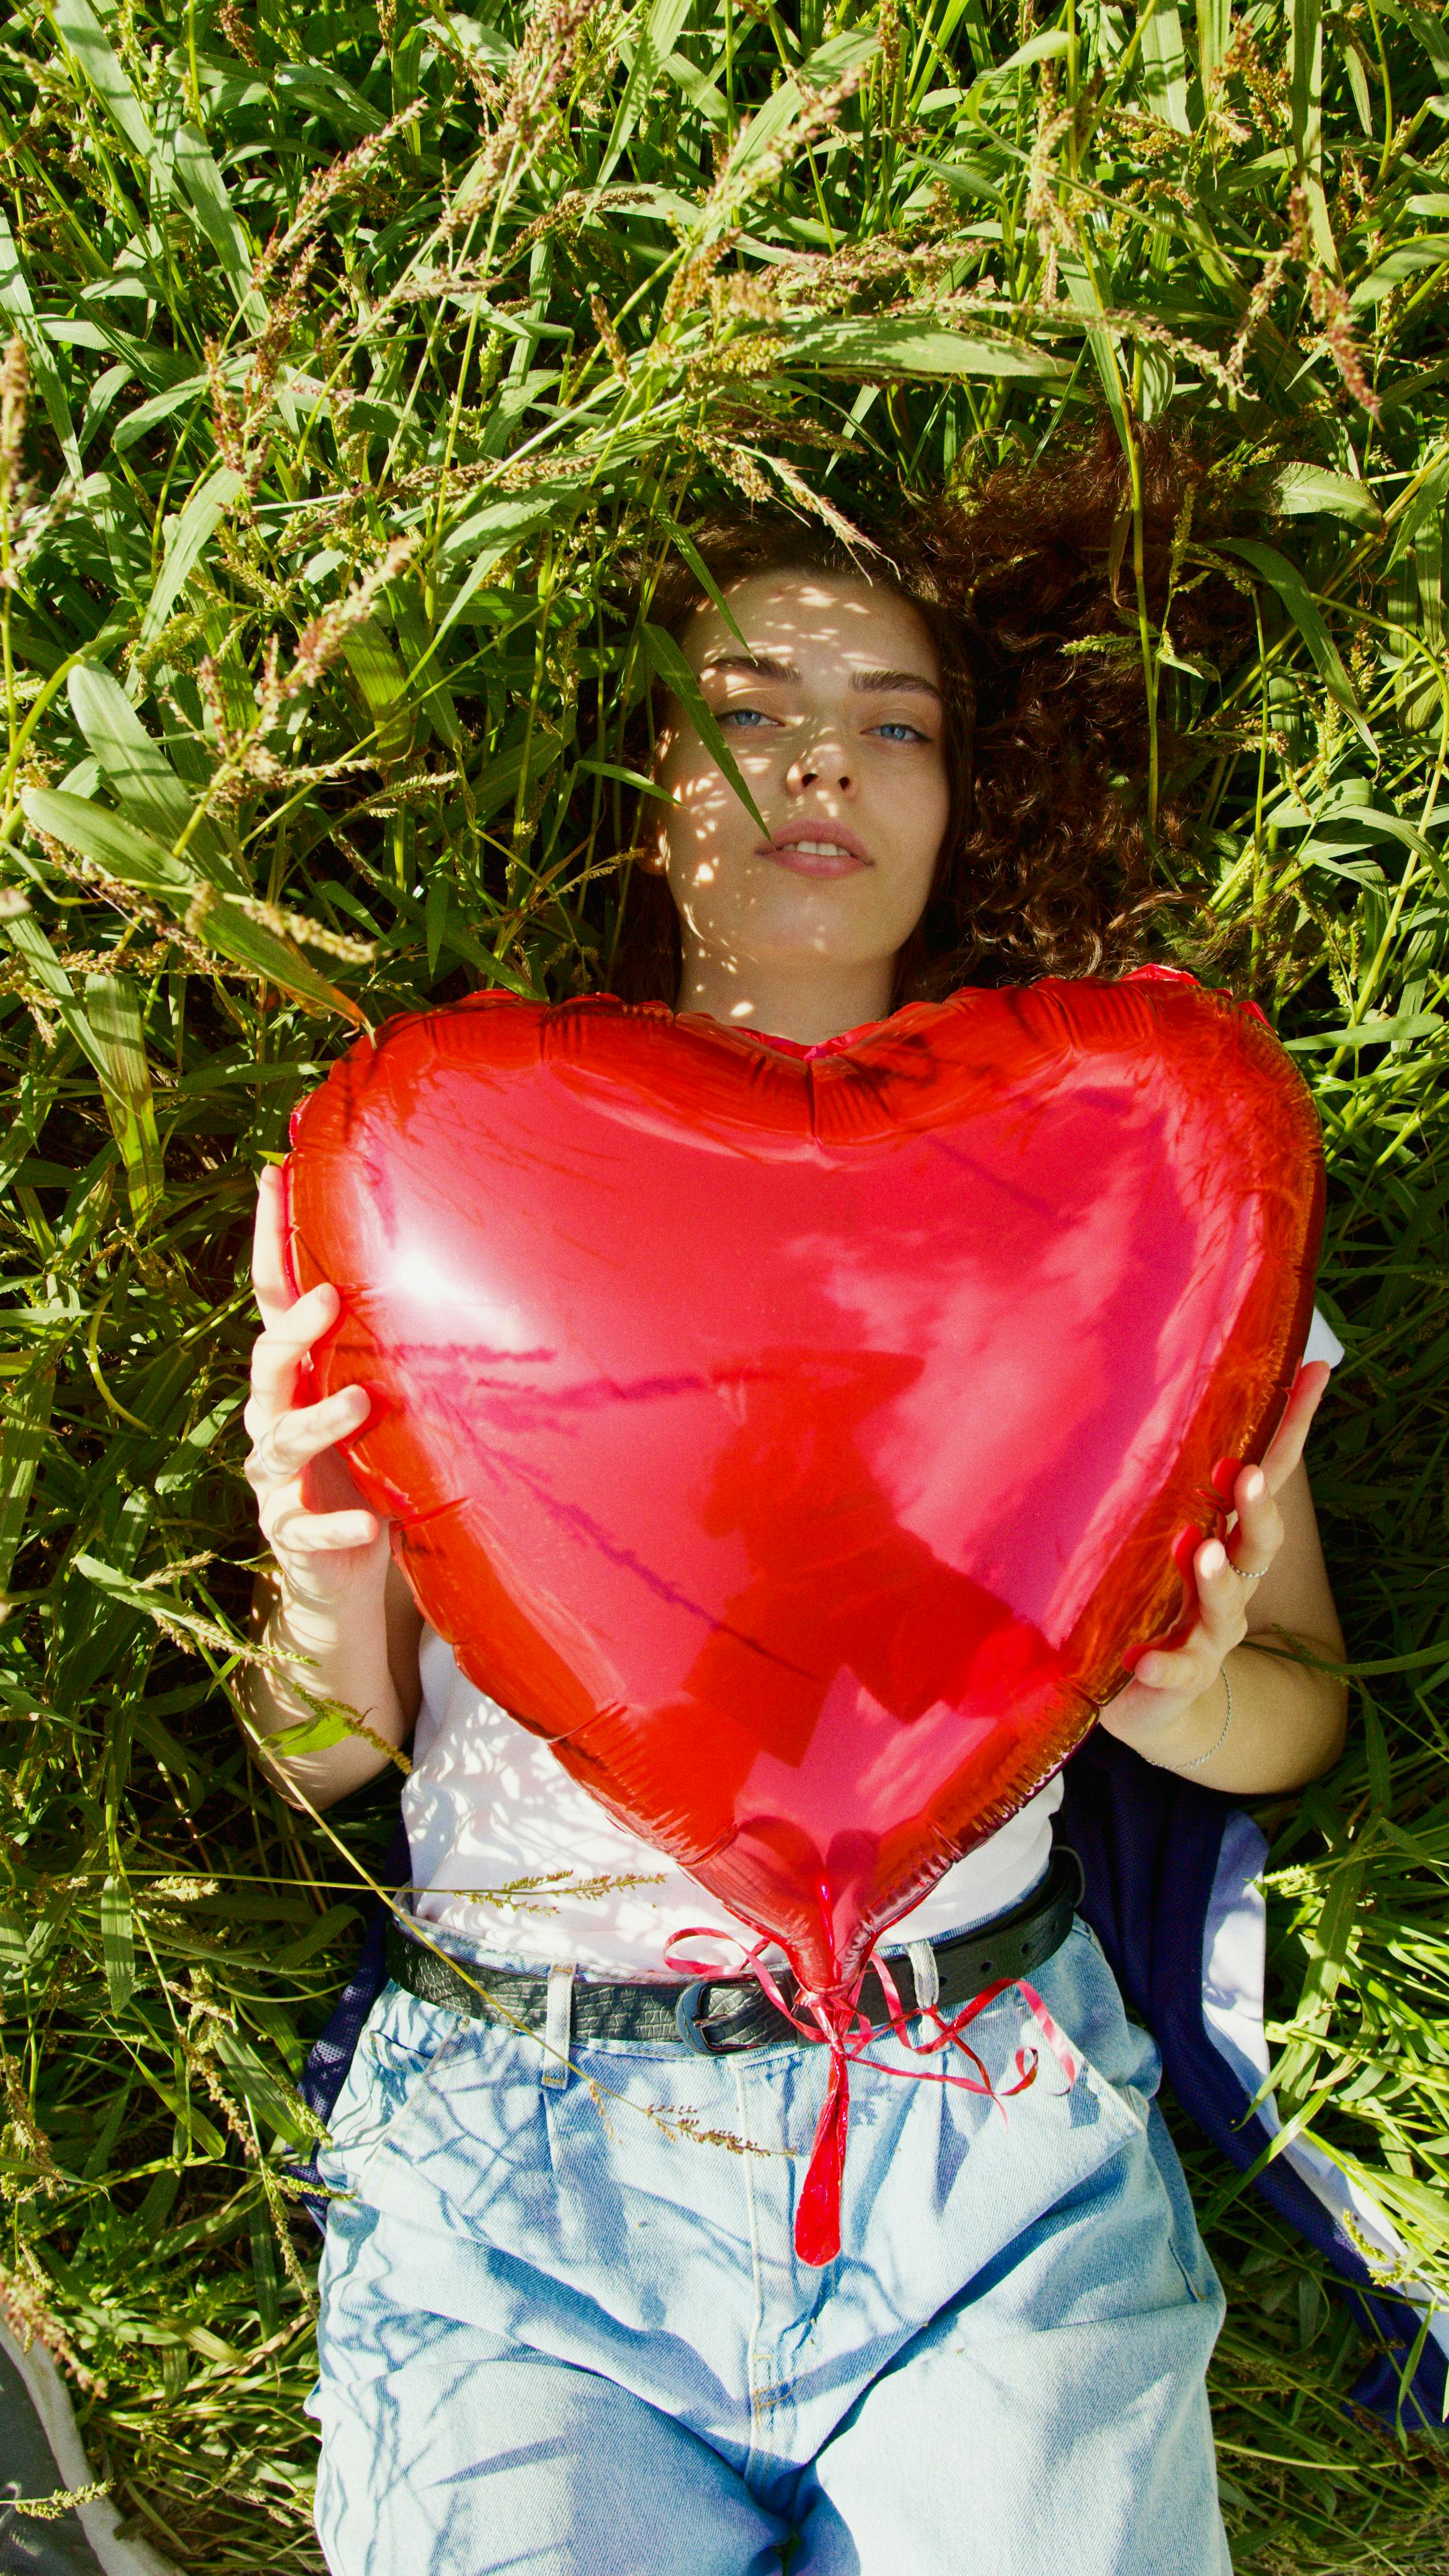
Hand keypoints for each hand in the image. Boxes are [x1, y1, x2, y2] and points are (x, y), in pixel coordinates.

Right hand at [244, 1163, 388, 1616]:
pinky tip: (368, 1524)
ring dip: (317, 1421)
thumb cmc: (365, 1465)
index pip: (272, 1299)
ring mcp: (276, 1478)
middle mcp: (272, 1417)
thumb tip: (449, 1262)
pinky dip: (338, 1524)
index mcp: (295, 1376)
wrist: (341, 1567)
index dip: (268, 1241)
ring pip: (280, 1440)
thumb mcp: (375, 1398)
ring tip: (360, 1403)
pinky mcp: (292, 1533)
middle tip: (329, 1300)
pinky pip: (307, 1527)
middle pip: (266, 1363)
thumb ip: (387, 1345)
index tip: (271, 1177)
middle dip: (292, 1330)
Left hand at [1098, 1361, 1331, 1761]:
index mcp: (1229, 1538)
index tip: (1313, 1373)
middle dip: (1255, 1507)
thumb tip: (1152, 1392)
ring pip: (1223, 1605)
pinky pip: (1172, 1672)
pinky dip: (1161, 1664)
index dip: (1292, 1426)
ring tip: (1202, 1552)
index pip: (1265, 1475)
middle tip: (1242, 1474)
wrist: (1150, 1697)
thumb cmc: (1153, 1598)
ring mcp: (1206, 1633)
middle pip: (1257, 1541)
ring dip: (1214, 1579)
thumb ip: (1162, 1483)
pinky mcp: (1174, 1677)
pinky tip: (1143, 1658)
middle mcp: (1230, 1583)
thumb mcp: (1159, 1535)